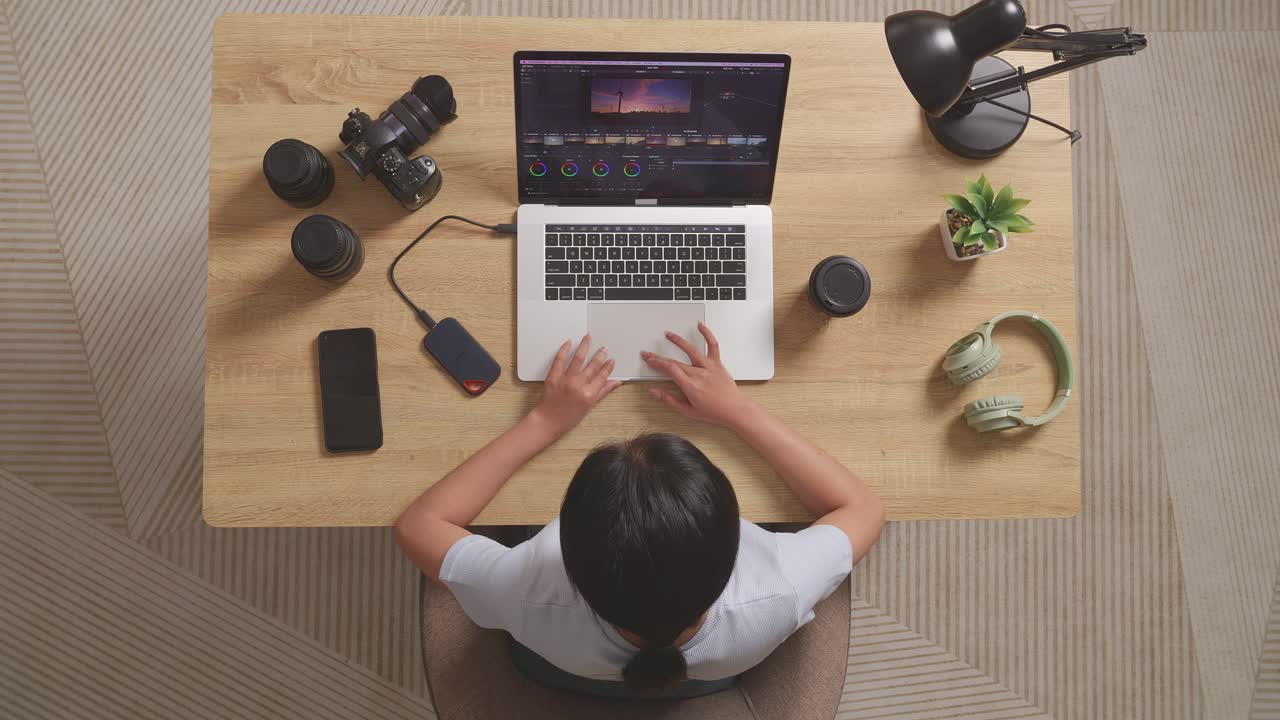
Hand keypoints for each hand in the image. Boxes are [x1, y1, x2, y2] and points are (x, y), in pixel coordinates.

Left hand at [531, 335, 622, 436]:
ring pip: (578, 358)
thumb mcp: (590, 406)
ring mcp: (565, 379)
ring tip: (588, 337)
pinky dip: (564, 349)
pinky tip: (569, 343)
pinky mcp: (553, 376)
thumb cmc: (568, 417)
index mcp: (589, 394)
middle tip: (604, 348)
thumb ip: (603, 392)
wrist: (549, 420)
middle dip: (600, 355)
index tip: (611, 360)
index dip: (608, 367)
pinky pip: (559, 359)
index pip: (602, 376)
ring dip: (584, 346)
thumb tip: (615, 382)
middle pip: (592, 366)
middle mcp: (578, 385)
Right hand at [642, 322, 757, 427]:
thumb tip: (655, 392)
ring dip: (678, 341)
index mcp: (691, 386)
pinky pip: (713, 346)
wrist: (735, 410)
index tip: (649, 359)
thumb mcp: (688, 411)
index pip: (670, 370)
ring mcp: (709, 367)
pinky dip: (707, 334)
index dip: (657, 363)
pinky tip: (700, 326)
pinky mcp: (718, 364)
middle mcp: (699, 374)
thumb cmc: (714, 412)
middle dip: (659, 356)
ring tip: (668, 334)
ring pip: (691, 350)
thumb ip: (669, 400)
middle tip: (649, 353)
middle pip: (675, 362)